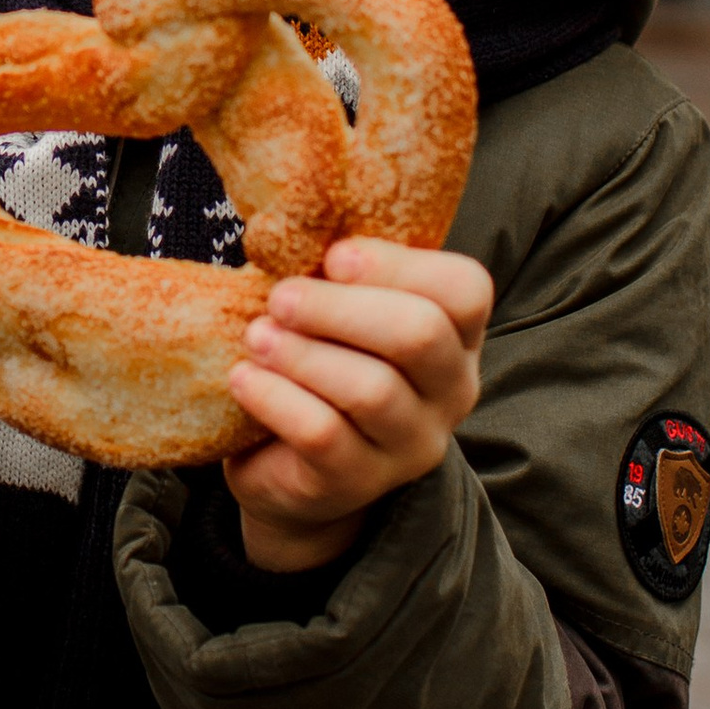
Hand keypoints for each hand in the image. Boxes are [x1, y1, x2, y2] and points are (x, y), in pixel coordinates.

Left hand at [224, 239, 493, 575]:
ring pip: (370, 389)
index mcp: (457, 334)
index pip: (465, 288)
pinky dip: (275, 397)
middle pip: (419, 334)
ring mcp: (412, 444)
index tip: (333, 257)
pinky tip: (244, 378)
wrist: (292, 466)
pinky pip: (321, 433)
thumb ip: (335, 275)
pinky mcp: (359, 481)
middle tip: (280, 298)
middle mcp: (452, 390)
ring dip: (301, 353)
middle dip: (338, 307)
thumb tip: (288, 227)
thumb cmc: (320, 362)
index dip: (398, 265)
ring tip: (256, 337)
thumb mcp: (339, 313)